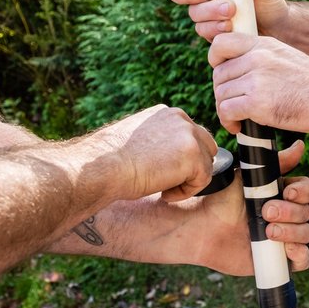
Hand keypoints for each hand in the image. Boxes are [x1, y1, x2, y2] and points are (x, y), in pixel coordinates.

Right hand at [90, 105, 217, 201]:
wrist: (102, 167)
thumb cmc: (111, 160)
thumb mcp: (138, 139)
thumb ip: (160, 139)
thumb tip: (171, 155)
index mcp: (168, 113)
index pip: (191, 136)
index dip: (181, 159)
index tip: (160, 171)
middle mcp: (181, 118)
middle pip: (206, 147)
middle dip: (192, 167)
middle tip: (166, 182)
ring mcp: (189, 135)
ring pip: (205, 165)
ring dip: (187, 181)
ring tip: (162, 188)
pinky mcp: (193, 156)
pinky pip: (203, 180)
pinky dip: (186, 192)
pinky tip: (164, 193)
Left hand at [188, 140, 308, 274]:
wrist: (202, 225)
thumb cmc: (222, 198)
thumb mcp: (249, 176)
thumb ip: (276, 162)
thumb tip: (300, 146)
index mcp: (282, 194)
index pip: (308, 191)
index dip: (303, 191)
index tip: (288, 192)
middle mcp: (286, 215)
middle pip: (307, 212)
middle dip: (290, 212)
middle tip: (266, 211)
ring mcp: (283, 237)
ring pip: (306, 234)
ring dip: (292, 232)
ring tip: (268, 231)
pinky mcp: (277, 259)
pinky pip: (303, 260)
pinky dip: (300, 255)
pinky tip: (286, 249)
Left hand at [208, 32, 308, 133]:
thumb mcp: (286, 58)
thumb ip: (263, 60)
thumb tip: (239, 73)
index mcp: (264, 44)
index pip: (220, 43)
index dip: (215, 62)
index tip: (225, 78)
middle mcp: (257, 57)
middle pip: (218, 75)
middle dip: (223, 93)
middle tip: (235, 106)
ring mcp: (256, 78)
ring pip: (221, 94)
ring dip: (226, 110)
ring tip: (238, 119)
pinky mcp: (257, 102)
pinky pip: (226, 110)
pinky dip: (229, 122)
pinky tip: (239, 127)